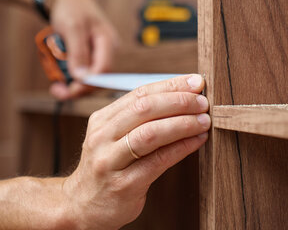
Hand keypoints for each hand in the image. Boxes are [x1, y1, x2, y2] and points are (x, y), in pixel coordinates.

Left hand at [45, 0, 118, 99]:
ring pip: (88, 78)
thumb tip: (82, 77)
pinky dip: (70, 77)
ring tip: (56, 86)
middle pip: (97, 79)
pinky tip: (59, 79)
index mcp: (108, 42)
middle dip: (78, 88)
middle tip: (56, 92)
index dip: (88, 84)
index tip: (69, 91)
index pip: (104, 71)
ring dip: (72, 84)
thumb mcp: (72, 28)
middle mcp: (107, 51)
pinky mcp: (89, 56)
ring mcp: (98, 54)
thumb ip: (78, 53)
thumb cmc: (71, 7)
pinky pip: (82, 72)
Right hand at [61, 74, 209, 229]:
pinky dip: (181, 148)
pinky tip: (197, 141)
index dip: (170, 85)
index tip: (195, 82)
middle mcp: (102, 137)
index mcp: (101, 120)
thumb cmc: (107, 168)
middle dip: (178, 101)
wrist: (83, 205)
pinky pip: (157, 161)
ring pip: (149, 133)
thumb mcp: (113, 137)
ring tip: (204, 120)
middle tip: (202, 101)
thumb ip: (139, 119)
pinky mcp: (123, 184)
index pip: (139, 93)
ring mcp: (110, 161)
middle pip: (144, 109)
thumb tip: (181, 97)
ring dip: (182, 123)